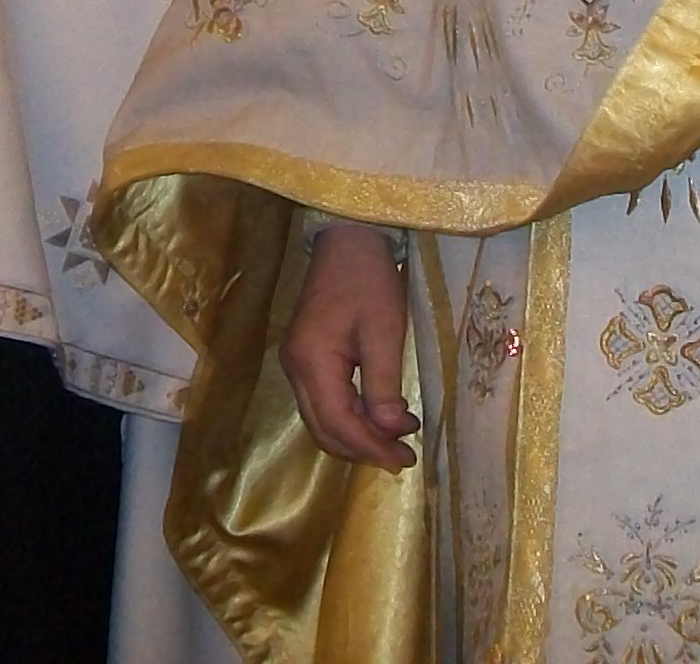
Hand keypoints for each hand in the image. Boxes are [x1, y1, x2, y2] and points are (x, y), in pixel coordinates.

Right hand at [278, 224, 418, 469]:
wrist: (347, 239)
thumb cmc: (369, 279)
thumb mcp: (384, 331)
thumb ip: (384, 385)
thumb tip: (388, 431)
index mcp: (311, 361)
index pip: (338, 423)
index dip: (370, 448)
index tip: (405, 461)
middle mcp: (295, 368)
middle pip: (324, 428)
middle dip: (363, 449)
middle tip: (404, 457)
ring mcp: (296, 363)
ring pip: (321, 419)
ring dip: (357, 435)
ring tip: (397, 440)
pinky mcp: (305, 357)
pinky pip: (324, 402)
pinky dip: (350, 417)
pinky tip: (379, 416)